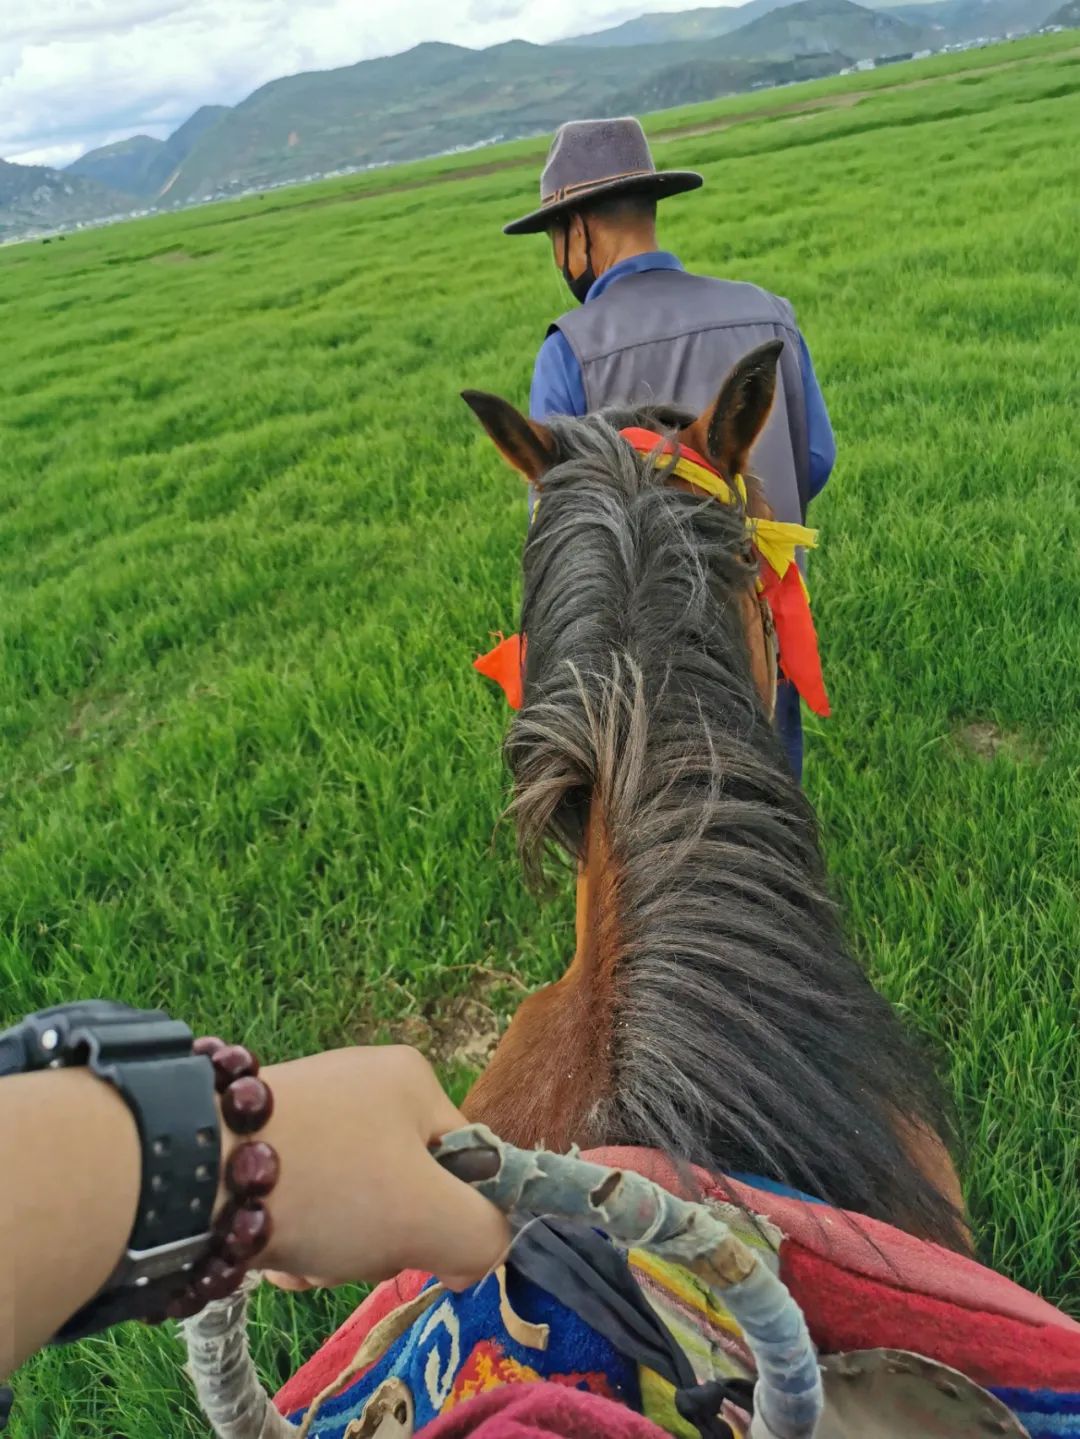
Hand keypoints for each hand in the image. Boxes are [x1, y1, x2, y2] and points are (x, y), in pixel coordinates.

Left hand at [254, 1047, 508, 1290]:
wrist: (196, 1170)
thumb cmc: (330, 1183)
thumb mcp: (432, 1217)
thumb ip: (484, 1235)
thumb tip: (479, 1248)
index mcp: (412, 1078)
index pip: (465, 1163)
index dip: (450, 1219)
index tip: (418, 1248)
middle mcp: (362, 1080)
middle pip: (403, 1187)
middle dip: (381, 1239)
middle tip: (353, 1252)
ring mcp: (307, 1107)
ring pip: (350, 1202)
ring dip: (335, 1249)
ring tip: (304, 1255)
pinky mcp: (259, 1138)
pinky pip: (303, 1198)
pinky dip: (295, 1234)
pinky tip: (273, 1249)